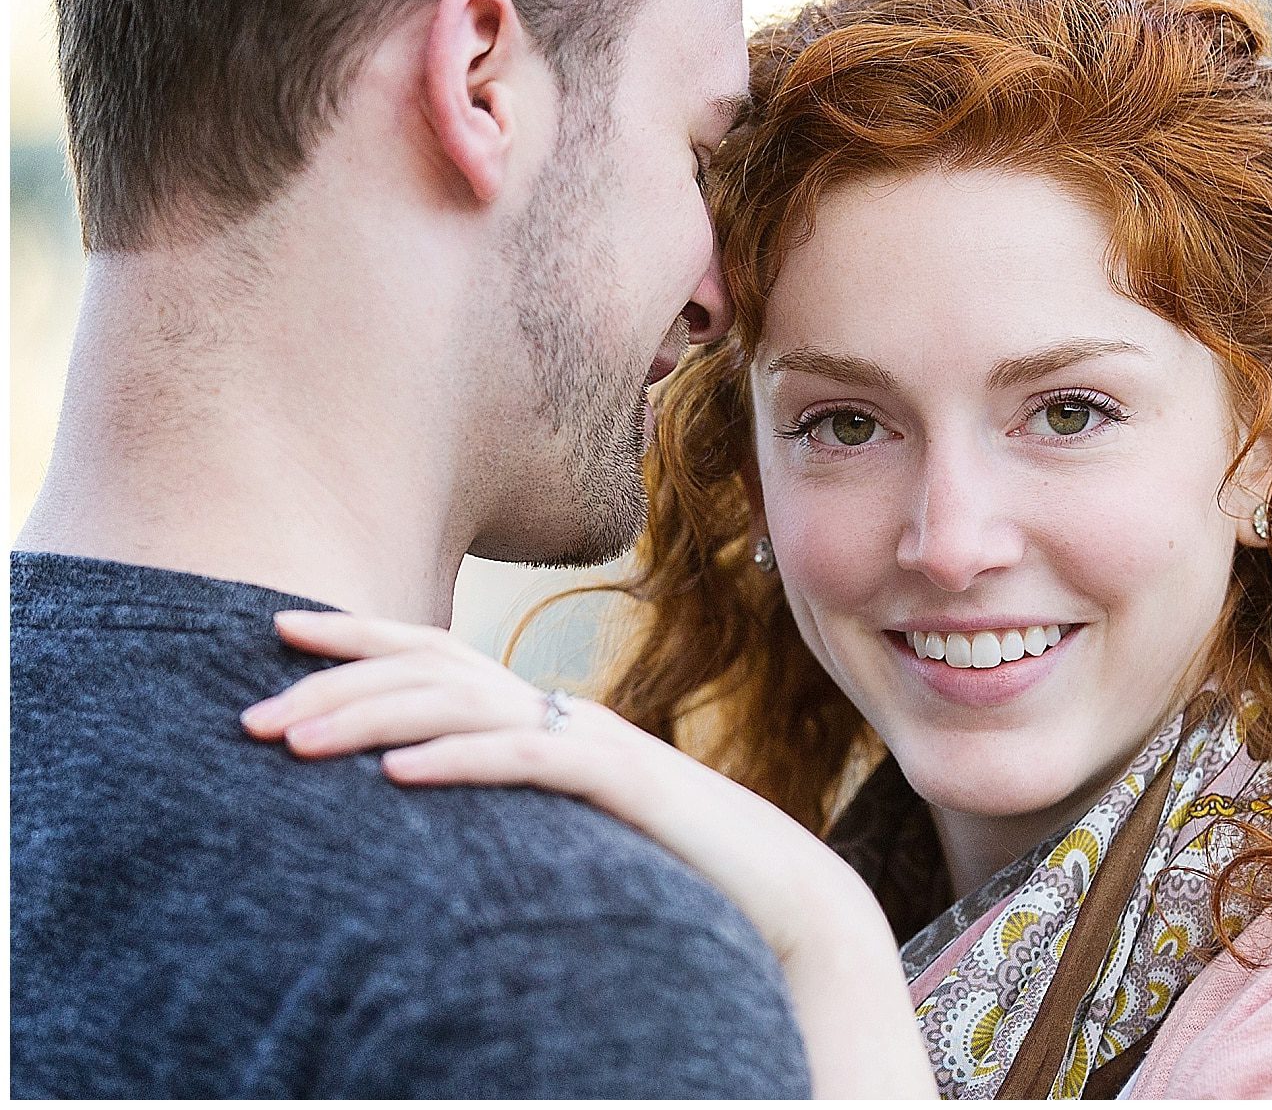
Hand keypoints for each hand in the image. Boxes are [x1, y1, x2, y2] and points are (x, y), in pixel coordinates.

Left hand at [247, 611, 935, 1098]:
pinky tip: (396, 775)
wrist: (778, 891)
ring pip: (467, 704)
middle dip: (335, 680)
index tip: (276, 624)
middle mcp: (563, 712)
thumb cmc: (669, 865)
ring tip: (292, 743)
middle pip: (436, 668)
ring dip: (371, 717)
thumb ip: (511, 790)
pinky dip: (458, 760)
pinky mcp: (622, 786)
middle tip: (248, 712)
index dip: (357, 635)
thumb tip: (422, 790)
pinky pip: (529, 761)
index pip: (437, 653)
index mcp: (545, 714)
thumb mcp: (566, 823)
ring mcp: (594, 743)